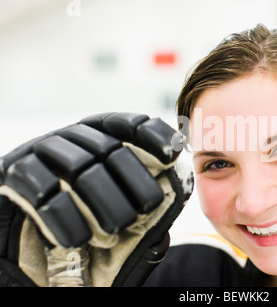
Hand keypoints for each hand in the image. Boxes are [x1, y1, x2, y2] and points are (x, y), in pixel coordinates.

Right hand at [0, 112, 192, 285]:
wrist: (30, 239)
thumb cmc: (86, 219)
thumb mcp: (118, 204)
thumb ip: (142, 198)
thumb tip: (174, 190)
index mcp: (98, 135)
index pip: (129, 124)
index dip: (152, 135)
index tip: (172, 154)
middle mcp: (71, 137)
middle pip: (108, 148)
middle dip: (134, 179)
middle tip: (147, 207)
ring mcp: (40, 150)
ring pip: (79, 168)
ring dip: (103, 200)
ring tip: (117, 227)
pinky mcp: (13, 172)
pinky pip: (43, 190)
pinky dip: (65, 217)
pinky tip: (80, 238)